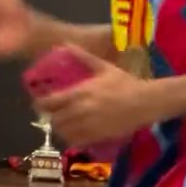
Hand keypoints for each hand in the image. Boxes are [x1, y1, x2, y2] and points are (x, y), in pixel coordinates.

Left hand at [40, 47, 158, 146]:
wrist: (146, 102)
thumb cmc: (125, 83)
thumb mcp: (104, 67)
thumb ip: (83, 56)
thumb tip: (65, 44)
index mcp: (80, 92)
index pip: (50, 102)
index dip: (40, 104)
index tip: (39, 103)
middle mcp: (81, 111)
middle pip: (55, 120)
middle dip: (50, 117)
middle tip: (51, 114)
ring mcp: (89, 126)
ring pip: (64, 132)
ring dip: (60, 128)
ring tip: (63, 123)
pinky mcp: (98, 137)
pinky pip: (77, 142)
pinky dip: (72, 138)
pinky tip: (75, 133)